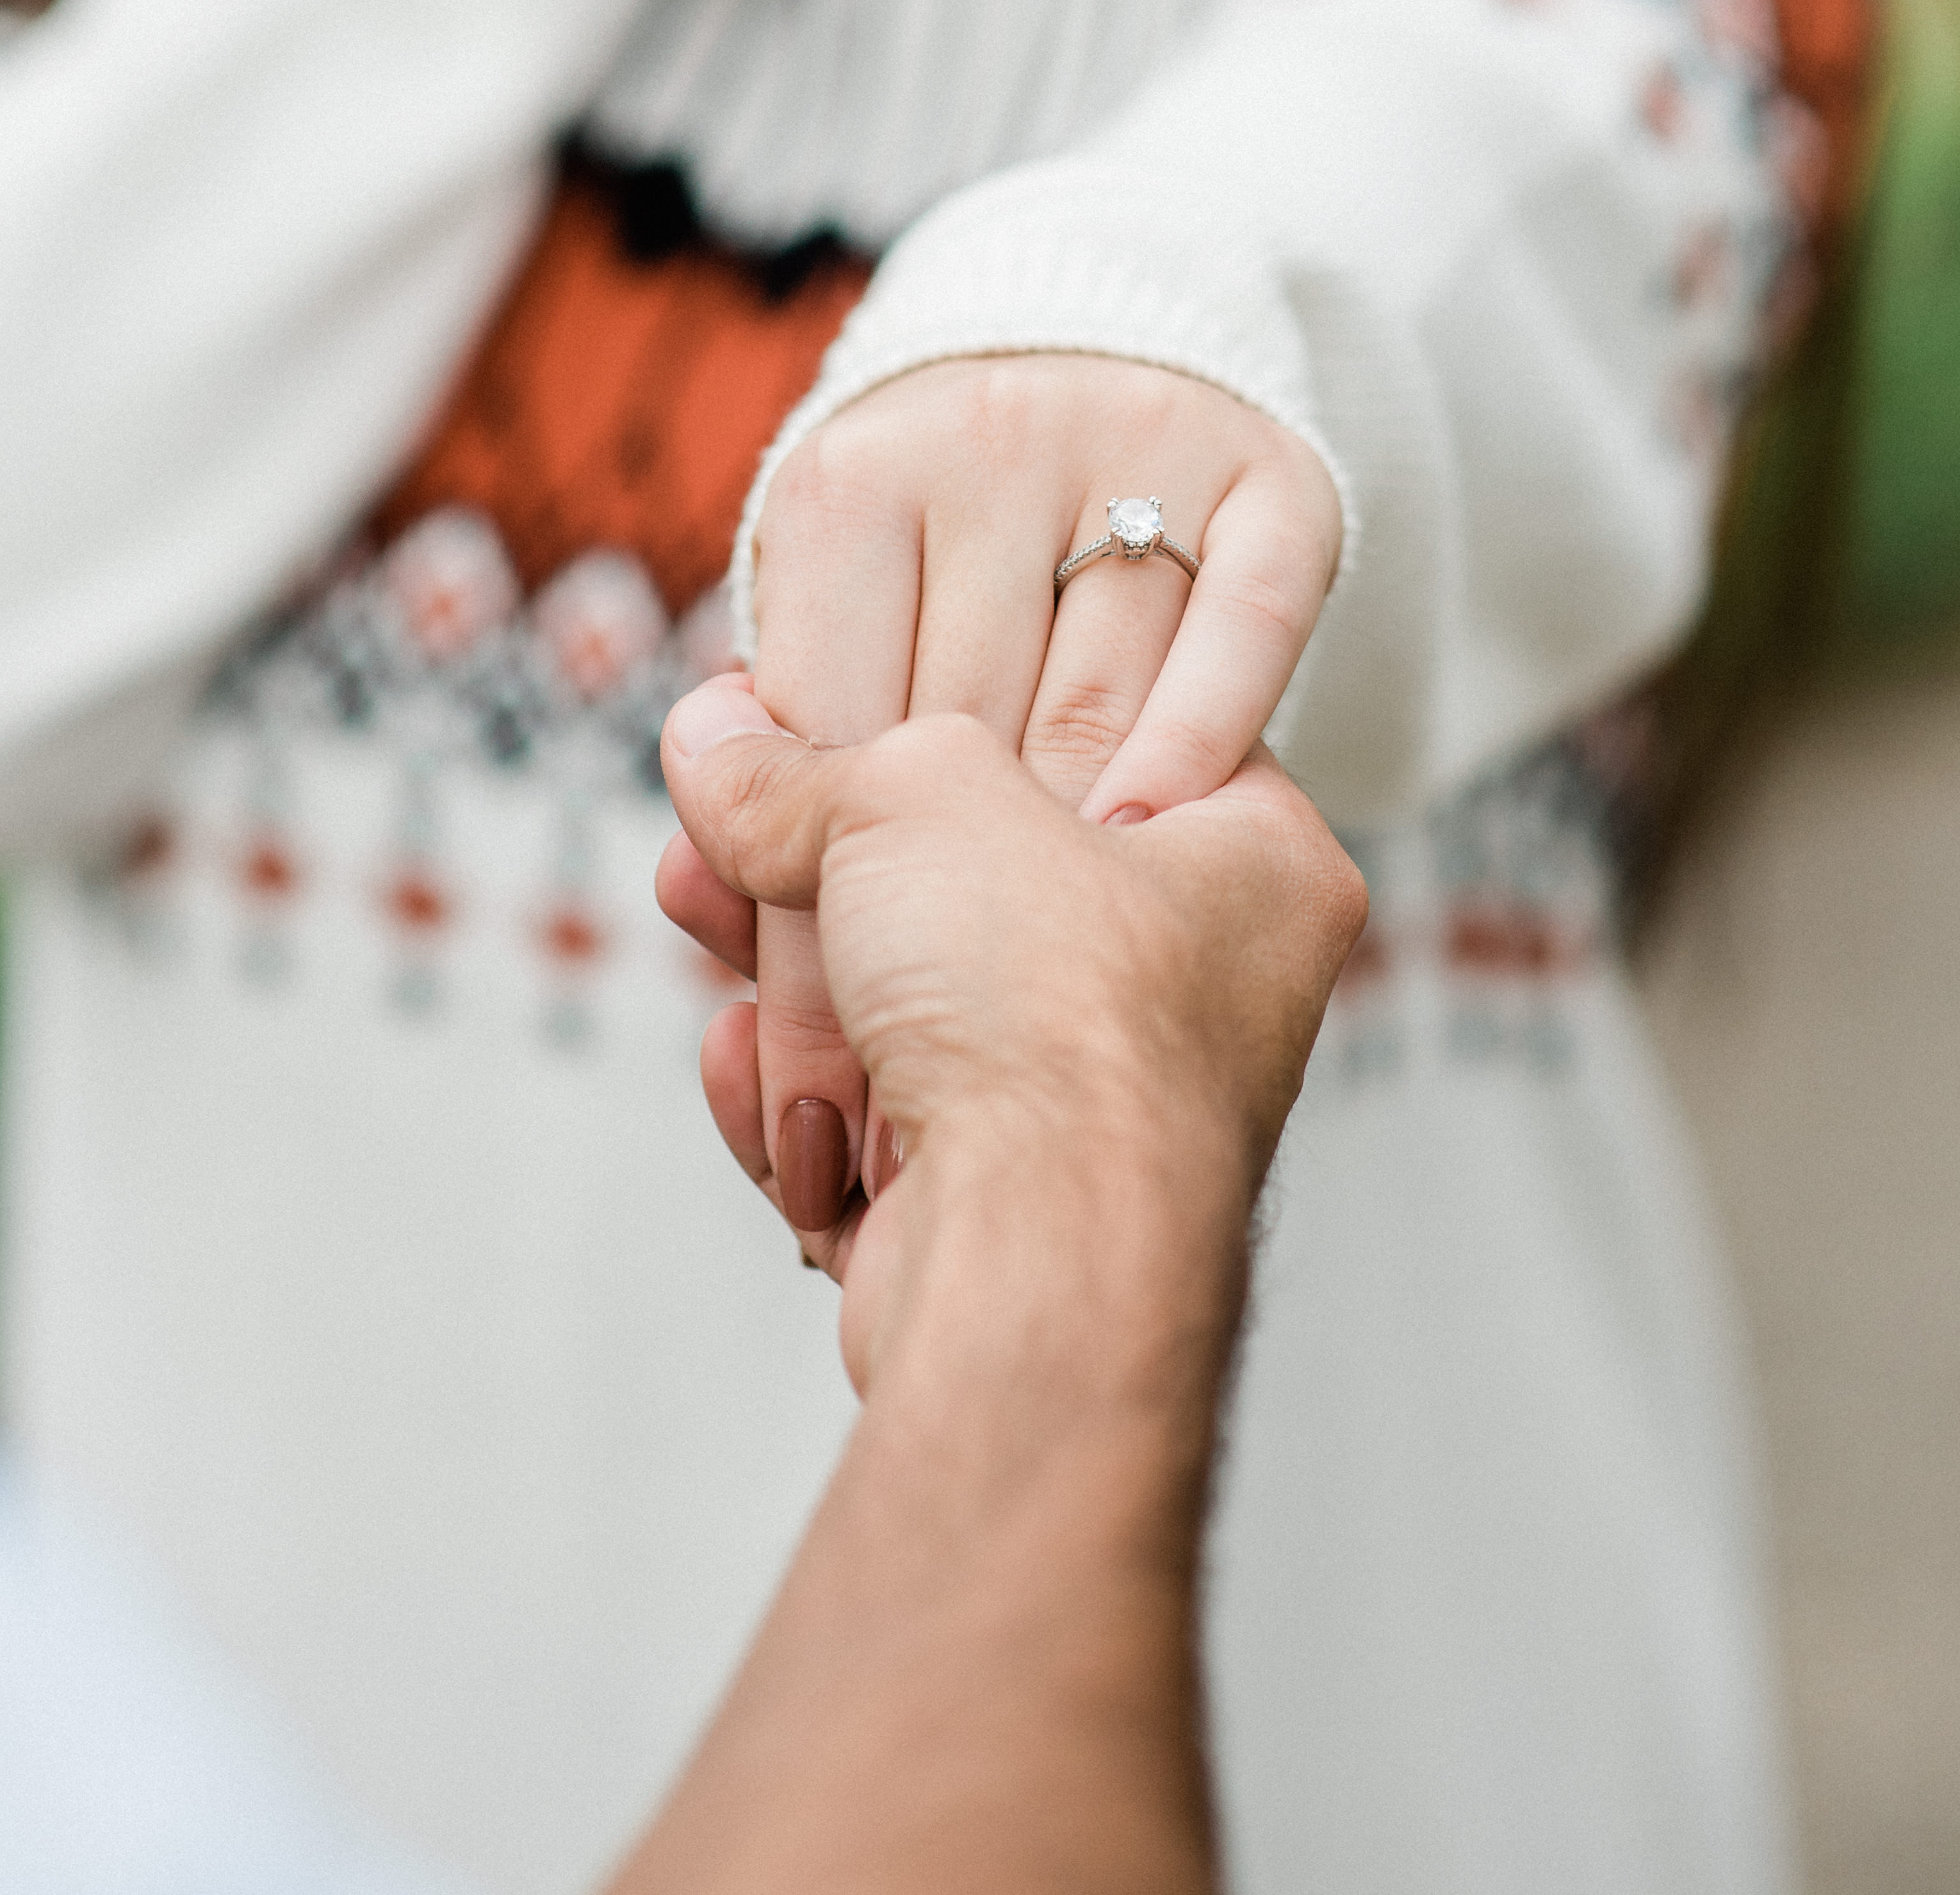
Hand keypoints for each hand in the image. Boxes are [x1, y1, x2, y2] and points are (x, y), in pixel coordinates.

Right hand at [654, 685, 1366, 1399]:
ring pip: (913, 995)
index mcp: (1253, 857)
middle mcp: (1199, 984)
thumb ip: (805, 762)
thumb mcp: (912, 797)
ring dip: (788, 964)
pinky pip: (883, 1110)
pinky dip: (797, 1087)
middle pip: (980, 874)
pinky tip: (739, 1053)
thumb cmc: (1057, 1018)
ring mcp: (1102, 1101)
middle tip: (742, 816)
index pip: (1113, 726)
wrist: (1034, 1261)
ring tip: (706, 904)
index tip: (848, 699)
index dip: (960, 699)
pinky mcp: (1009, 1199)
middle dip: (828, 853)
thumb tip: (715, 742)